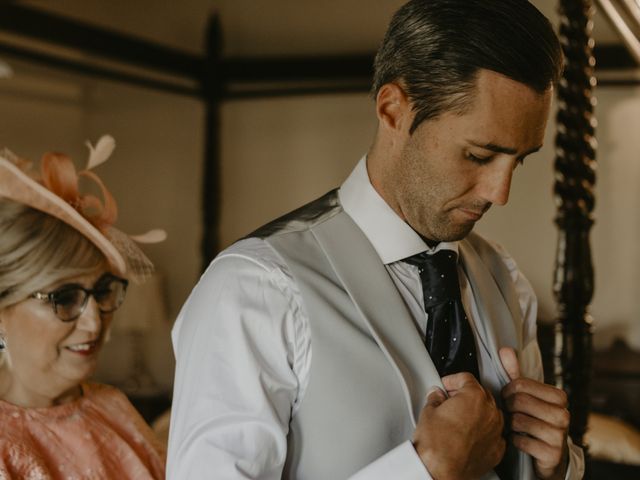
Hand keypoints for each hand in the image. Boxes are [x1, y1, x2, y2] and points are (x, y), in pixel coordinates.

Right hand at [413, 373, 504, 479]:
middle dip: (465, 395)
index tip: (446, 385)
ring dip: (477, 412)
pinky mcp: (497, 450)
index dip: (452, 380)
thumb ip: (435, 398)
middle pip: (480, 393)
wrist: (440, 469)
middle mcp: (490, 411)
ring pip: (490, 413)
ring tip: (460, 419)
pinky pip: (493, 434)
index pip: (466, 378)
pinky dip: (483, 432)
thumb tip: (436, 396)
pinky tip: (469, 436)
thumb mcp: (429, 411)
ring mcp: (496, 431)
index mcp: (474, 396)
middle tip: (450, 400)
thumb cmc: (436, 443)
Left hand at [499, 347, 569, 479]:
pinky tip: (519, 440)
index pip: (520, 384)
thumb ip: (515, 373)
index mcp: (559, 396)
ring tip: (514, 426)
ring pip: (518, 420)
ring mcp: (560, 435)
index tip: (507, 397)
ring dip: (510, 425)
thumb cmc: (534, 420)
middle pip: (518, 401)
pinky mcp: (552, 454)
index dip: (507, 391)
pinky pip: (520, 441)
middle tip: (509, 413)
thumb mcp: (526, 396)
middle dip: (507, 408)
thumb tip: (505, 349)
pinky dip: (514, 441)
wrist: (548, 456)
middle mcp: (564, 415)